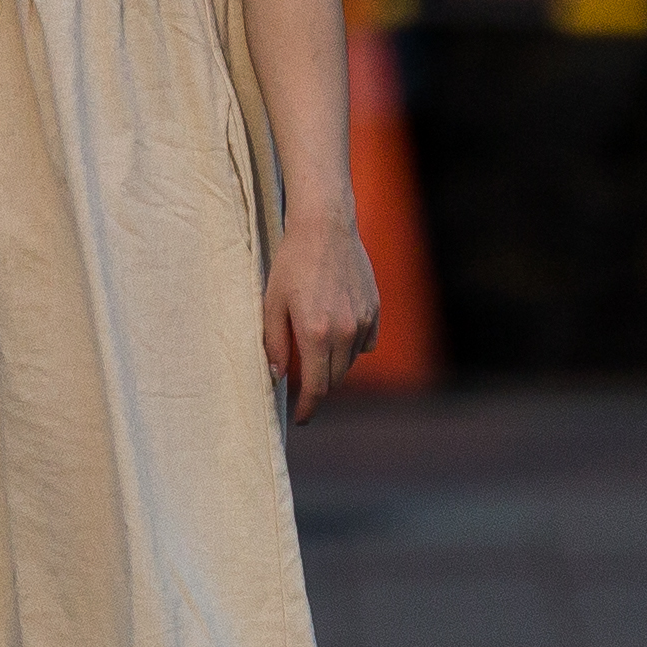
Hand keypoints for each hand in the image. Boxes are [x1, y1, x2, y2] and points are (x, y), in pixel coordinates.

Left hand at [260, 217, 380, 420]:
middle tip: (303, 388)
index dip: (308, 407)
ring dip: (333, 366)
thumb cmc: (292, 263)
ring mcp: (364, 321)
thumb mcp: (272, 303)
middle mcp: (344, 332)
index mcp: (315, 333)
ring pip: (350, 362)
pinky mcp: (375, 310)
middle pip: (334, 380)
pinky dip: (351, 347)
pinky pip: (365, 343)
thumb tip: (278, 376)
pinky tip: (337, 332)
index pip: (316, 387)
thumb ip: (274, 344)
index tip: (300, 418)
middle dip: (318, 389)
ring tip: (316, 351)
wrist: (325, 228)